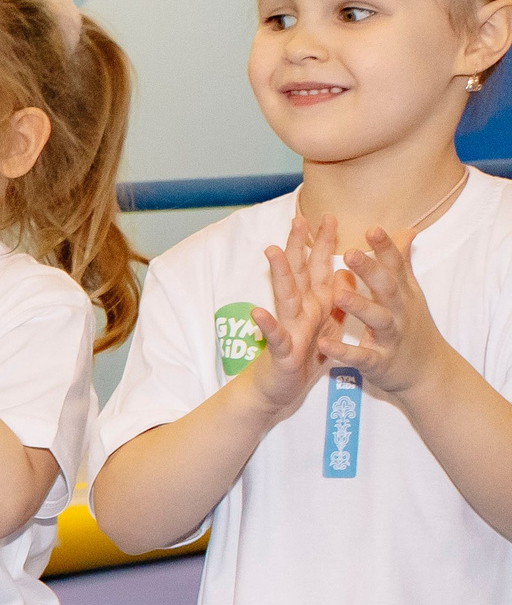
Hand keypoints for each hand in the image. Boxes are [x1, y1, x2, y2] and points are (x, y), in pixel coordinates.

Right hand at [240, 210, 339, 421]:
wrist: (278, 388)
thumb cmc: (302, 355)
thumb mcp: (325, 322)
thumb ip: (334, 295)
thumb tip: (346, 269)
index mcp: (313, 303)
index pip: (316, 267)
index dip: (322, 242)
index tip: (327, 216)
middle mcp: (298, 311)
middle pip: (298, 273)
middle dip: (299, 246)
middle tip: (299, 219)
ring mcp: (287, 328)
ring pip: (284, 297)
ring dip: (278, 274)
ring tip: (272, 251)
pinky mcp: (281, 352)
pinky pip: (274, 337)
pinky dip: (267, 325)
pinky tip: (258, 313)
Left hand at [324, 224, 443, 397]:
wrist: (428, 371)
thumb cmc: (412, 327)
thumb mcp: (409, 295)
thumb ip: (402, 264)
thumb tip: (407, 231)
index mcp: (403, 294)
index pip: (395, 266)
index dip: (385, 248)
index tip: (372, 228)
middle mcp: (400, 312)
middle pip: (387, 287)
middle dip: (370, 270)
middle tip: (349, 252)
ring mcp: (391, 338)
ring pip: (377, 320)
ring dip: (359, 306)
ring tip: (337, 293)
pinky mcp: (379, 362)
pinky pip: (361, 357)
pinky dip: (343, 351)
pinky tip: (324, 343)